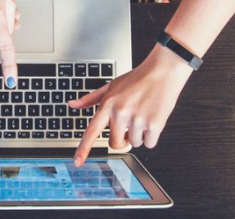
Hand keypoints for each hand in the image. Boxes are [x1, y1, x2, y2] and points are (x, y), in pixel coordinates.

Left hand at [68, 43, 193, 165]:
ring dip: (139, 135)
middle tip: (129, 125)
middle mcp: (120, 113)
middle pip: (115, 144)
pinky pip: (149, 143)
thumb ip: (90, 99)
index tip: (77, 162)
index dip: (83, 149)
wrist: (162, 71)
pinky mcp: (154, 124)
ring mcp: (137, 119)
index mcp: (108, 105)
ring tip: (143, 115)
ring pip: (134, 143)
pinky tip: (153, 119)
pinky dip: (152, 136)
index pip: (92, 131)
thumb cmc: (137, 79)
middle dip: (122, 139)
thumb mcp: (111, 86)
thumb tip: (72, 104)